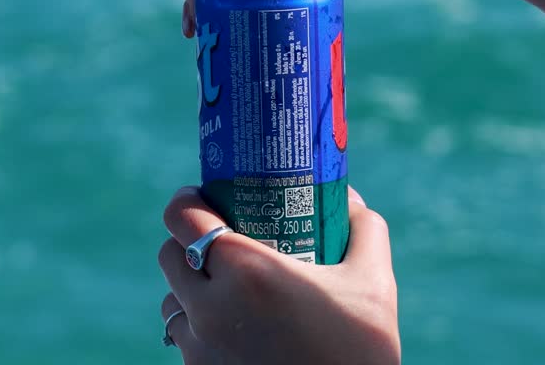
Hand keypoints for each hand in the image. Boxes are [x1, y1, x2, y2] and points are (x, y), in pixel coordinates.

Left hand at [157, 185, 398, 364]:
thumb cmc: (359, 354)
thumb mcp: (375, 286)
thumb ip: (365, 231)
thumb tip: (352, 201)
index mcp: (245, 271)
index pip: (181, 218)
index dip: (186, 201)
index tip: (201, 195)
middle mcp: (210, 307)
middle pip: (169, 256)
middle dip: (187, 241)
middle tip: (218, 239)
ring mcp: (199, 348)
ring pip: (170, 301)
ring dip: (189, 288)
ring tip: (224, 288)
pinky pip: (183, 341)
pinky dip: (198, 328)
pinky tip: (231, 329)